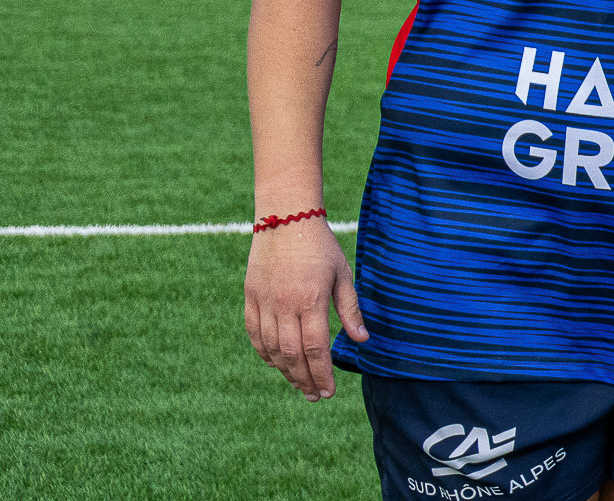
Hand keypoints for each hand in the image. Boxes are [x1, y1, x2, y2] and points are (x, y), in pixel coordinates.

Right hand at [243, 219, 368, 399]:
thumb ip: (350, 310)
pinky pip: (254, 334)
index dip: (322, 374)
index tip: (329, 392)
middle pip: (292, 355)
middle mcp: (284, 305)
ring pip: (271, 349)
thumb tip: (362, 340)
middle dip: (305, 380)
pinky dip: (264, 353)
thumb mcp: (343, 275)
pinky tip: (276, 364)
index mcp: (311, 300)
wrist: (286, 218)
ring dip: (285, 371)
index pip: (316, 349)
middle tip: (316, 396)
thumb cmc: (320, 246)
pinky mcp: (250, 297)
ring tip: (300, 385)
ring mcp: (264, 302)